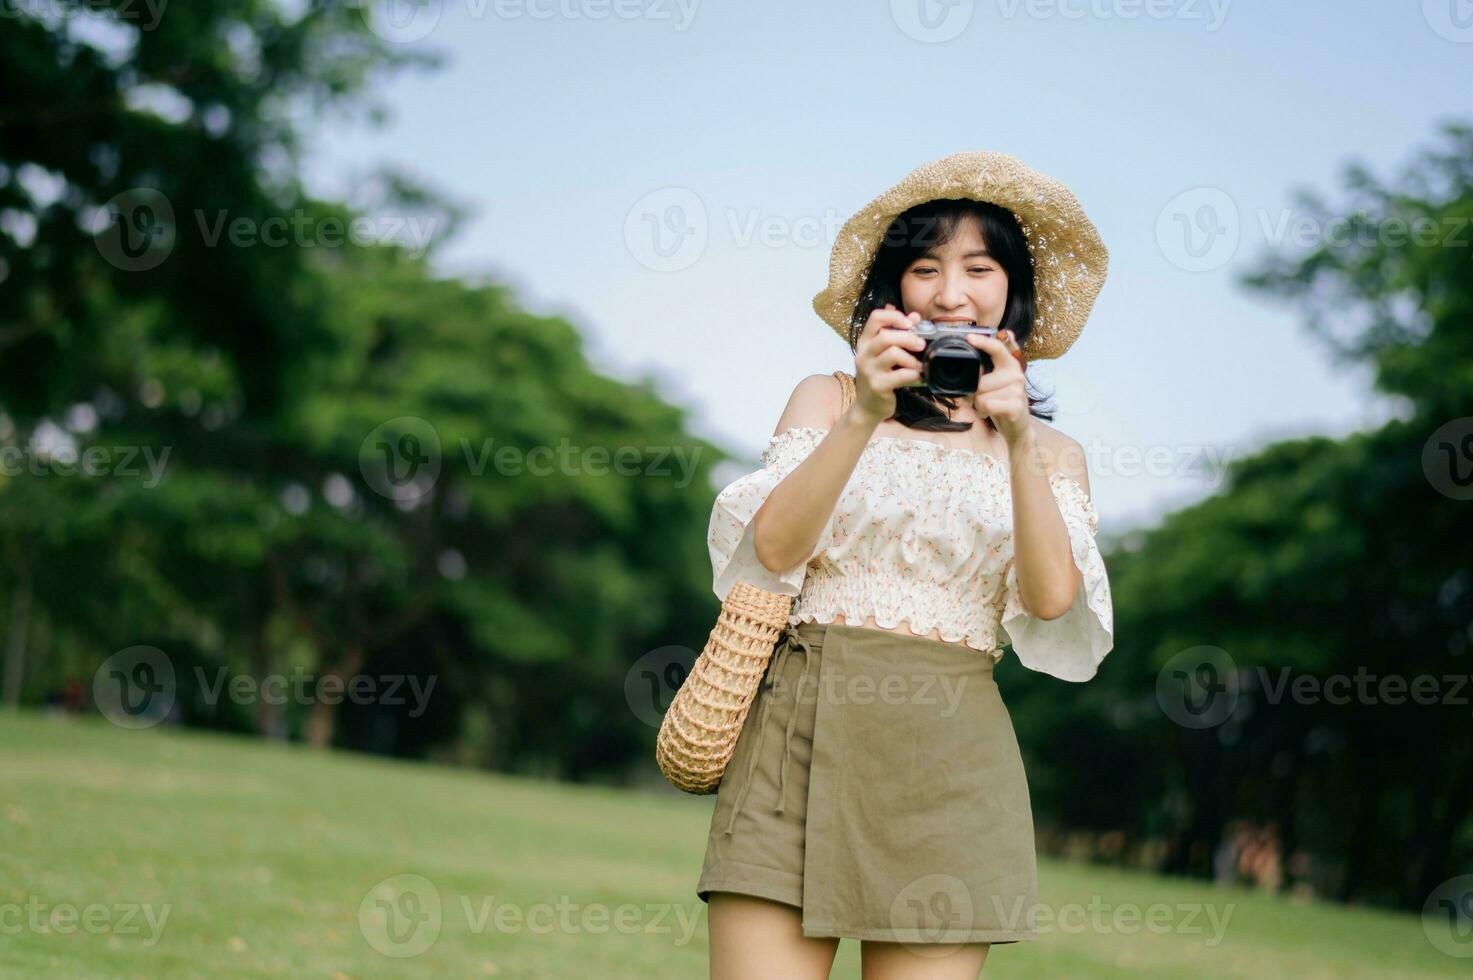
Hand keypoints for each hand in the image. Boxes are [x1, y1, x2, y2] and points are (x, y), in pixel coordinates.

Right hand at [852, 303, 923, 422]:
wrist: (868, 407)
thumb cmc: (879, 376)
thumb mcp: (884, 353)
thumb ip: (898, 333)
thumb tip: (915, 316)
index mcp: (865, 342)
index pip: (875, 318)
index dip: (894, 316)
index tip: (909, 323)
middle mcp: (863, 354)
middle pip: (886, 336)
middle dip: (909, 338)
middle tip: (921, 345)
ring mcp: (869, 371)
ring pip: (893, 353)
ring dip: (912, 359)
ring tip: (919, 366)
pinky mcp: (878, 386)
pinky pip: (901, 375)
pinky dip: (914, 374)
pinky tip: (917, 377)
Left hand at [967, 328, 1030, 445]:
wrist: (1018, 426)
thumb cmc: (1001, 401)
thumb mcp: (994, 381)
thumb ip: (986, 367)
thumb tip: (980, 348)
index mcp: (1010, 364)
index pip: (997, 348)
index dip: (983, 342)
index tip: (969, 337)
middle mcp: (1016, 374)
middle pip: (979, 381)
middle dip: (973, 393)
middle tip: (980, 398)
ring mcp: (1017, 390)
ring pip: (981, 395)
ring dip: (978, 405)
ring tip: (988, 406)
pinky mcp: (1015, 406)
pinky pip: (987, 406)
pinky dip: (983, 411)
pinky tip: (990, 413)